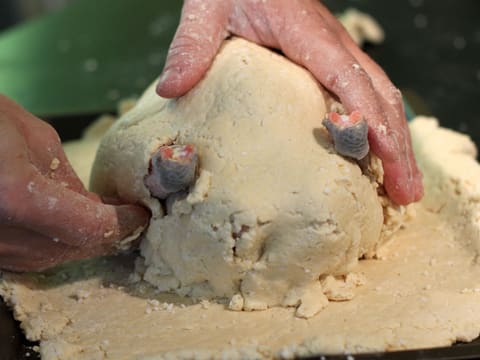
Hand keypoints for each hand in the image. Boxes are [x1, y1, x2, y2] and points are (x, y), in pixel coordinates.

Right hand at [0, 95, 149, 271]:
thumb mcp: (34, 136)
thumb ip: (69, 178)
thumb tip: (94, 207)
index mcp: (17, 197)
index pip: (91, 228)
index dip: (124, 223)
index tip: (140, 213)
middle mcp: (1, 235)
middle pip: (74, 249)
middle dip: (107, 233)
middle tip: (127, 216)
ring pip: (51, 257)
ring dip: (83, 240)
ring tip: (101, 217)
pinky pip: (29, 255)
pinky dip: (55, 242)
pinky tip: (65, 223)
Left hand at [156, 0, 422, 204]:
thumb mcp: (208, 7)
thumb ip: (193, 45)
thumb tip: (174, 88)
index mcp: (306, 34)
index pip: (348, 78)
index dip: (369, 117)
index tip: (383, 155)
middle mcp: (332, 46)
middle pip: (380, 96)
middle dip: (398, 146)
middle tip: (407, 194)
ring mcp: (337, 55)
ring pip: (383, 98)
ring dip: (399, 143)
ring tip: (405, 188)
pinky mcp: (331, 63)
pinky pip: (368, 97)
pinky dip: (383, 129)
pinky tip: (383, 157)